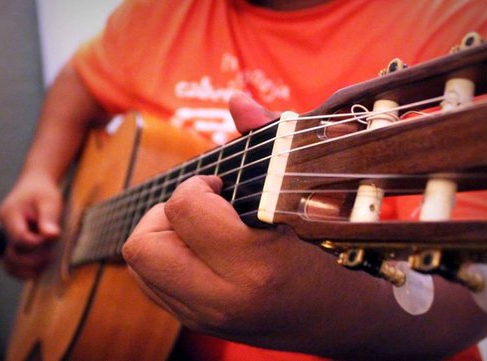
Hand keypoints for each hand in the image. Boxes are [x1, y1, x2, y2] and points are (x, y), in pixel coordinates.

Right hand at [0, 173, 61, 278]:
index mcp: (9, 216)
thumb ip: (49, 219)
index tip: (50, 238)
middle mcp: (2, 230)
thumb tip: (51, 236)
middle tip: (50, 254)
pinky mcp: (10, 246)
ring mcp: (4, 240)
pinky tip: (41, 265)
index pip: (19, 238)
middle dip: (32, 260)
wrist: (34, 186)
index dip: (36, 244)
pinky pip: (13, 266)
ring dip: (28, 268)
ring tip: (46, 261)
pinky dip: (25, 270)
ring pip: (9, 265)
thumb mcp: (49, 201)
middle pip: (10, 256)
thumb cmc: (42, 192)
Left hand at [122, 93, 327, 343]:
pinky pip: (151, 285)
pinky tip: (198, 250)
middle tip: (197, 208)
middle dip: (163, 215)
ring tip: (198, 228)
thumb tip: (236, 101)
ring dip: (160, 236)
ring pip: (140, 267)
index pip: (185, 210)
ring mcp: (206, 319)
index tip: (219, 185)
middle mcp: (223, 300)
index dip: (197, 185)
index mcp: (255, 267)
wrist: (346, 322)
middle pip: (143, 247)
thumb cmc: (335, 253)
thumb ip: (269, 141)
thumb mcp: (310, 196)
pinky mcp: (198, 326)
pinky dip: (164, 260)